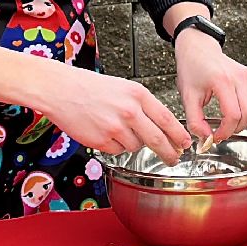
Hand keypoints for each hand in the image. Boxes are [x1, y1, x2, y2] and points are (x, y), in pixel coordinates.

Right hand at [43, 67, 190, 164]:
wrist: (61, 89)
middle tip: (173, 158)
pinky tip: (105, 132)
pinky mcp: (101, 140)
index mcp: (138, 95)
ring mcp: (115, 127)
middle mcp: (129, 111)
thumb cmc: (91, 87)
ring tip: (118, 128)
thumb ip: (144, 106)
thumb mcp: (125, 88)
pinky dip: (116, 146)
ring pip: (136, 146)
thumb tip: (161, 126)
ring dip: (133, 143)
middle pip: (157, 140)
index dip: (179, 135)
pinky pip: (118, 151)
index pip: (167, 120)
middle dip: (169, 153)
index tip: (185, 143)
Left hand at [174, 31, 246, 145]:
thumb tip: (206, 137)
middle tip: (224, 130)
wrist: (199, 51)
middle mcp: (239, 77)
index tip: (216, 136)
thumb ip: (195, 121)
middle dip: (237, 128)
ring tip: (236, 121)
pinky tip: (245, 110)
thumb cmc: (193, 70)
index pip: (233, 115)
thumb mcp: (188, 97)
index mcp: (222, 81)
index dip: (226, 131)